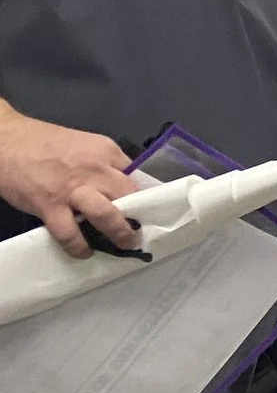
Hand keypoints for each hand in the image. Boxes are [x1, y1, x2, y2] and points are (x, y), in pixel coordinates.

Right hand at [0, 101, 141, 256]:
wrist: (6, 140)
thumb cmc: (44, 143)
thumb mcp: (84, 145)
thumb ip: (103, 165)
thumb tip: (118, 188)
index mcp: (106, 151)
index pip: (137, 175)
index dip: (144, 195)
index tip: (147, 211)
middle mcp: (95, 169)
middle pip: (129, 195)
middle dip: (138, 216)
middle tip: (139, 232)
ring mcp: (73, 189)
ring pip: (107, 215)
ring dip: (119, 234)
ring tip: (124, 245)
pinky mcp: (49, 205)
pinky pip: (71, 233)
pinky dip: (79, 247)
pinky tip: (84, 251)